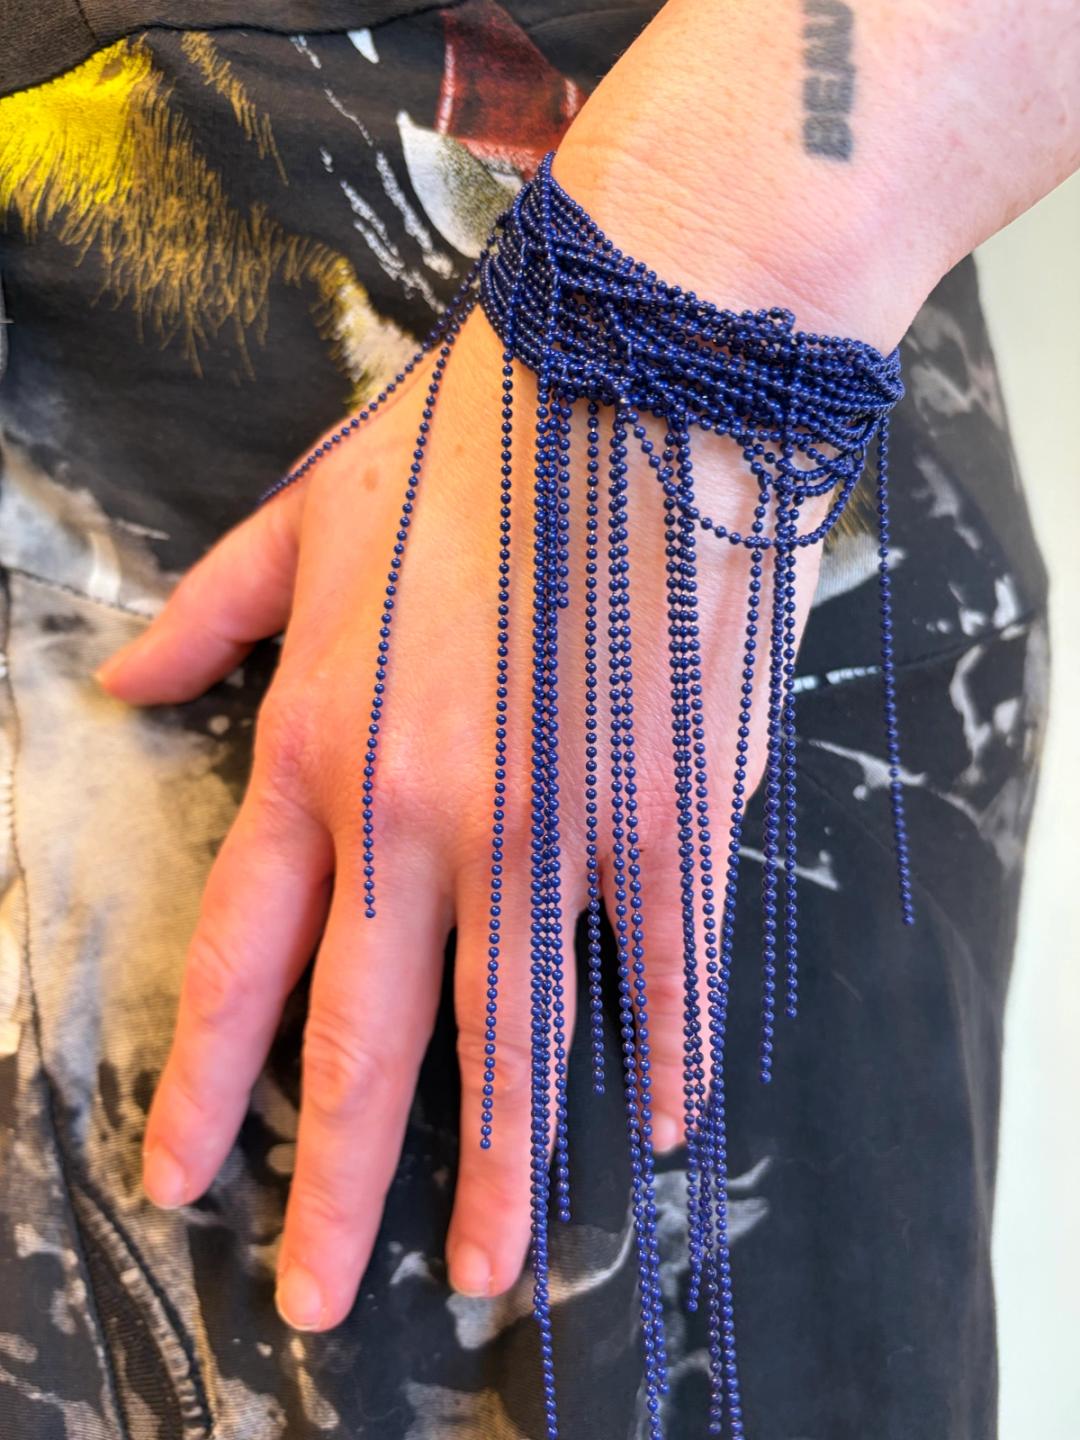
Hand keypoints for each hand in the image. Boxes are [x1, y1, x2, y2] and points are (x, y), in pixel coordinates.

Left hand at [95, 306, 824, 1328]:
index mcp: (321, 748)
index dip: (213, 1083)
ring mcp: (555, 825)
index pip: (247, 960)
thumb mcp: (303, 517)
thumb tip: (119, 684)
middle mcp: (425, 816)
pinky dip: (662, 1050)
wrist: (633, 377)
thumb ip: (208, 618)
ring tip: (490, 1269)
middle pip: (368, 1042)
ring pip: (514, 1035)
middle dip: (340, 1186)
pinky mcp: (667, 812)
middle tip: (328, 1299)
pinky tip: (655, 1128)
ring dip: (505, 1167)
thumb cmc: (465, 439)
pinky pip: (660, 962)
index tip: (187, 1181)